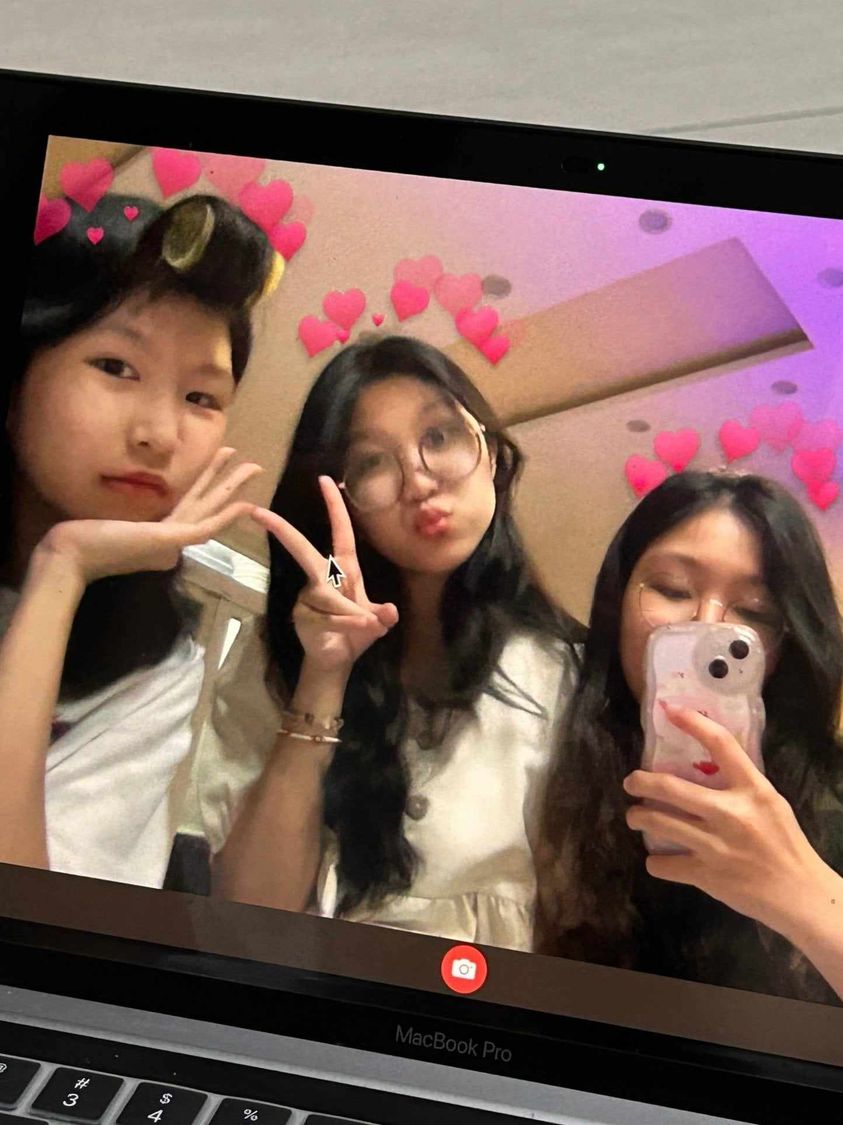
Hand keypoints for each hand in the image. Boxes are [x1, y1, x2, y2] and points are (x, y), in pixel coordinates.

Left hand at [34, 447, 261, 584]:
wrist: (72, 557)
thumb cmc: (83, 541)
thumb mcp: (114, 525)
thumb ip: (133, 524)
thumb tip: (141, 523)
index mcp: (161, 539)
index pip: (192, 510)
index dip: (209, 487)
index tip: (220, 470)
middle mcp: (172, 541)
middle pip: (208, 505)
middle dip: (231, 483)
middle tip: (254, 465)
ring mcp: (173, 542)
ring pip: (211, 509)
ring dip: (233, 488)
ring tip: (254, 467)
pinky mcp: (171, 540)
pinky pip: (205, 526)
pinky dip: (227, 517)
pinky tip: (244, 505)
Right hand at [253, 475, 398, 674]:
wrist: (337, 660)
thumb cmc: (356, 632)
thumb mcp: (376, 622)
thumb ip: (383, 615)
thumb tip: (389, 612)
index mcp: (345, 569)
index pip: (341, 533)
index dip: (335, 507)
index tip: (325, 480)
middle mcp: (322, 577)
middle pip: (302, 550)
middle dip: (282, 531)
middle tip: (258, 512)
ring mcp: (308, 596)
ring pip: (329, 596)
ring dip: (352, 613)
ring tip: (366, 624)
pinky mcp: (301, 615)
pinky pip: (326, 616)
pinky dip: (345, 624)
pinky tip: (354, 631)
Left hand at [623, 703, 827, 935]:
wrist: (799, 895)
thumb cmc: (784, 844)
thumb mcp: (770, 804)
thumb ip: (740, 784)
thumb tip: (702, 765)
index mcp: (752, 790)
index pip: (721, 744)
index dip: (693, 722)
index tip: (670, 711)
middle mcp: (731, 813)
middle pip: (670, 787)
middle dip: (640, 781)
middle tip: (631, 782)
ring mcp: (715, 845)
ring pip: (657, 822)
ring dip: (638, 817)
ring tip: (636, 817)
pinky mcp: (705, 875)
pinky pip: (662, 863)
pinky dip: (655, 861)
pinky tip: (659, 859)